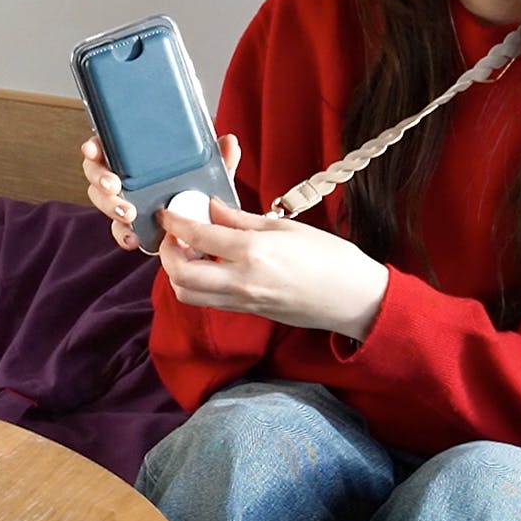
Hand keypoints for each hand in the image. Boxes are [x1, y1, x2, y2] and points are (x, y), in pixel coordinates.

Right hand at [82, 134, 241, 250]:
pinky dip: (123, 234)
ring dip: (110, 206)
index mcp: (137, 158)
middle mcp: (125, 179)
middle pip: (97, 175)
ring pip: (103, 202)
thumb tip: (230, 141)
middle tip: (113, 186)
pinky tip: (132, 237)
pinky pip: (118, 230)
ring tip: (128, 213)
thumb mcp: (209, 174)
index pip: (107, 146)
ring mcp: (124, 203)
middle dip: (100, 180)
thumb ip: (218, 160)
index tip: (93, 148)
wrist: (204, 230)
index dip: (94, 147)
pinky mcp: (130, 226)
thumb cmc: (198, 193)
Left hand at [158, 200, 388, 340]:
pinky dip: (197, 283)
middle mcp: (241, 280)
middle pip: (180, 273)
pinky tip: (210, 265)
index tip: (167, 213)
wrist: (354, 299)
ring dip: (178, 272)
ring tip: (190, 251)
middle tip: (174, 234)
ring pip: (188, 293)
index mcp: (253, 251)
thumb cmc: (330, 258)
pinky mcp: (248, 312)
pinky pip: (208, 301)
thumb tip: (212, 208)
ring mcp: (243, 301)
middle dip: (167, 252)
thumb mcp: (285, 227)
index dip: (175, 222)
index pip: (197, 235)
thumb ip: (242, 219)